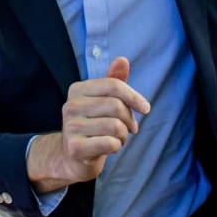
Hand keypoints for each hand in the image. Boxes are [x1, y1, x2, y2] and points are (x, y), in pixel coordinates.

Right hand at [26, 57, 149, 190]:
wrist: (72, 157)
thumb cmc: (92, 124)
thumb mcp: (102, 101)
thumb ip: (113, 81)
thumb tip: (123, 60)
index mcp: (78, 89)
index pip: (113, 85)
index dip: (134, 96)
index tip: (146, 108)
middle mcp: (71, 105)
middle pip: (116, 106)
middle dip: (129, 119)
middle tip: (130, 128)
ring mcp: (70, 127)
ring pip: (115, 126)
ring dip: (124, 135)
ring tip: (119, 138)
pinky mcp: (75, 148)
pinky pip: (109, 143)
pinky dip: (116, 146)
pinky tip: (110, 147)